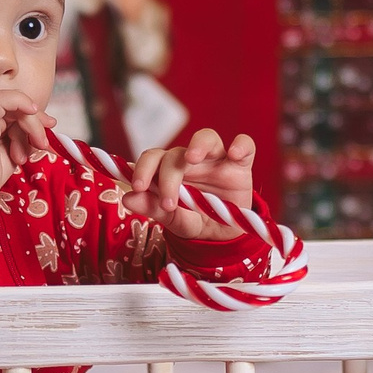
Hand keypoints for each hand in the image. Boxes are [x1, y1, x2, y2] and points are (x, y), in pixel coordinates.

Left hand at [123, 128, 254, 241]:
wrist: (224, 235)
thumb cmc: (196, 221)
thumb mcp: (174, 219)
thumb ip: (153, 208)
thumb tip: (127, 198)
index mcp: (169, 171)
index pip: (152, 159)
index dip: (142, 168)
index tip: (137, 187)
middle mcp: (190, 161)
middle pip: (175, 153)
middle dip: (168, 176)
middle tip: (169, 202)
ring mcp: (216, 160)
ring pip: (207, 137)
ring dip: (198, 144)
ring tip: (192, 159)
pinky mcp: (240, 165)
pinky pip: (245, 146)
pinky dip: (241, 145)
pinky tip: (233, 154)